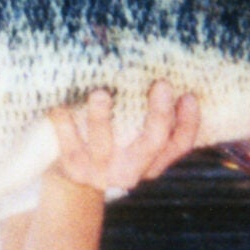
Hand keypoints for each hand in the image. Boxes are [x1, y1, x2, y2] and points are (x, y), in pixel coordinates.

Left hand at [48, 80, 199, 191]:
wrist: (73, 184)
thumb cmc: (110, 145)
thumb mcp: (133, 139)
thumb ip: (145, 116)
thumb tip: (156, 66)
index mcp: (151, 162)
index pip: (179, 145)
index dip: (188, 123)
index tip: (188, 95)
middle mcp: (130, 169)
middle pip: (151, 143)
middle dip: (158, 114)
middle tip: (161, 83)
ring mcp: (102, 171)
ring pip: (104, 144)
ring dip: (102, 118)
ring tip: (100, 93)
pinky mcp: (74, 169)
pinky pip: (68, 146)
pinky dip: (64, 126)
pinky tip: (60, 107)